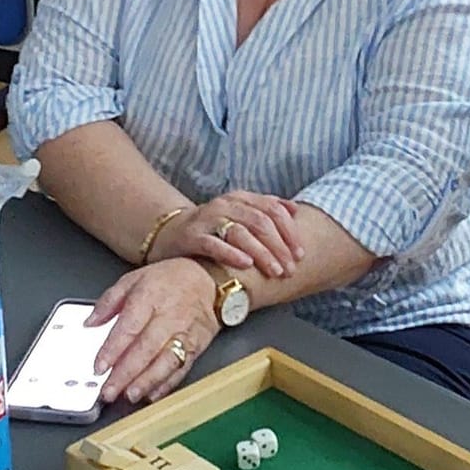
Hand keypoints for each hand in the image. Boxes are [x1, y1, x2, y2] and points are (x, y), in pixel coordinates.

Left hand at [90, 259, 221, 405]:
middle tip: (108, 391)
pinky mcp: (197, 346)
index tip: (99, 367)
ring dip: (147, 381)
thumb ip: (109, 301)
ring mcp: (185, 332)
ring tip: (129, 395)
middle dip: (125, 373)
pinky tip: (153, 393)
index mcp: (149, 297)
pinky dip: (167, 383)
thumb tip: (90, 322)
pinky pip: (182, 368)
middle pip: (145, 349)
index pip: (128, 327)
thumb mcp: (134, 279)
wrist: (210, 279)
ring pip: (165, 361)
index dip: (112, 350)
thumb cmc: (171, 279)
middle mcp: (169, 316)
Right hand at [148, 191, 302, 277]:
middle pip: (260, 222)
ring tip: (275, 271)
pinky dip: (231, 253)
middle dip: (279, 247)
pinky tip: (246, 264)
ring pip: (240, 232)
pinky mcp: (191, 237)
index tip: (300, 253)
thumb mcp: (239, 215)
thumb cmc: (212, 228)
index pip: (272, 209)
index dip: (290, 231)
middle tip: (290, 269)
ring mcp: (207, 220)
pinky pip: (213, 244)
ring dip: (262, 253)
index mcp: (239, 198)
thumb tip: (295, 210)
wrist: (169, 233)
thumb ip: (265, 210)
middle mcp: (224, 205)